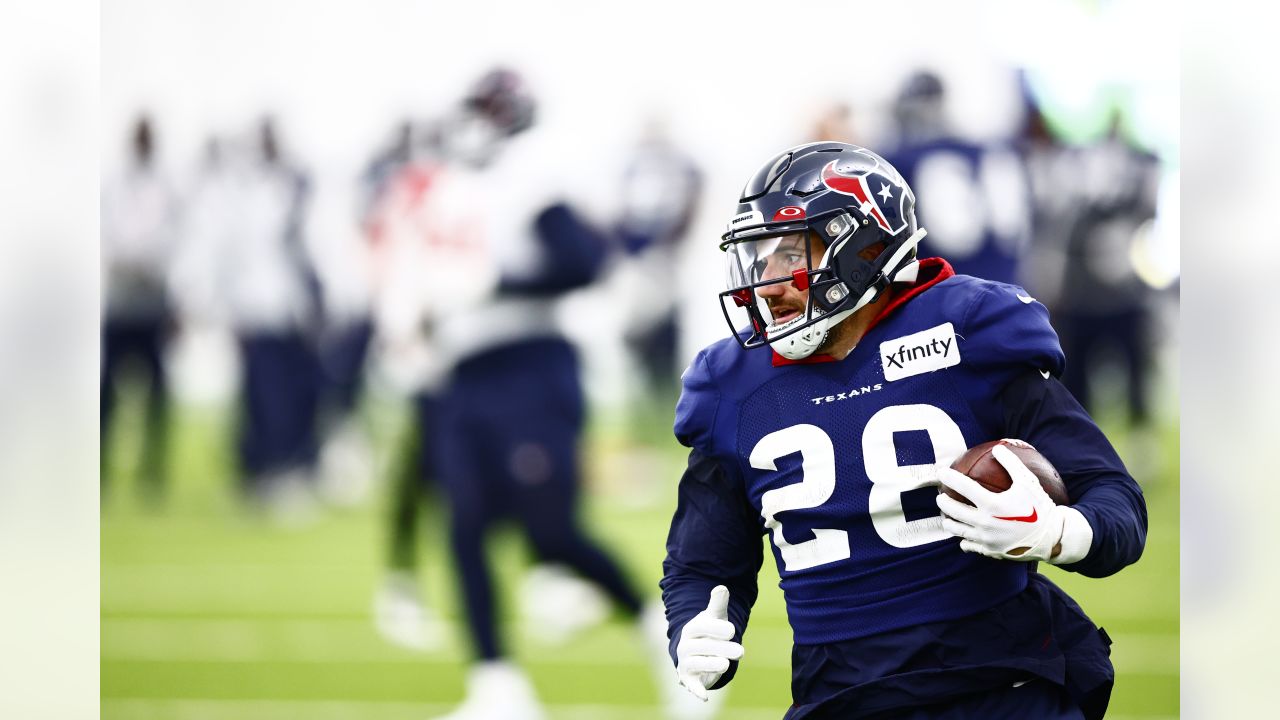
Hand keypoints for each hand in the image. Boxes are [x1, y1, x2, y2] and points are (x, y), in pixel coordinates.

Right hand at [675, 585, 743, 700]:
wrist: (698, 649)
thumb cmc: (710, 631)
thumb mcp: (715, 617)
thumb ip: (718, 604)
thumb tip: (722, 588)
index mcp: (692, 628)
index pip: (701, 627)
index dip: (715, 629)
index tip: (732, 630)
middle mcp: (686, 645)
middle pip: (700, 647)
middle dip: (721, 649)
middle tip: (741, 651)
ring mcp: (686, 662)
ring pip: (696, 664)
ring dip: (711, 665)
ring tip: (726, 665)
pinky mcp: (689, 679)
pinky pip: (691, 685)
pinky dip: (696, 690)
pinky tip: (705, 697)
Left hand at [937, 444, 1073, 562]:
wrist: (1052, 538)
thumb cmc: (1040, 507)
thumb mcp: (1028, 482)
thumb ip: (1012, 464)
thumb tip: (998, 447)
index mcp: (992, 504)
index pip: (963, 487)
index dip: (949, 477)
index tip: (940, 472)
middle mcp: (985, 523)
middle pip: (953, 510)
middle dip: (943, 501)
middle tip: (941, 495)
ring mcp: (985, 539)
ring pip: (956, 529)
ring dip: (949, 521)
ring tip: (947, 515)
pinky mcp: (989, 551)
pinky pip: (967, 545)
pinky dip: (963, 539)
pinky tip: (963, 534)